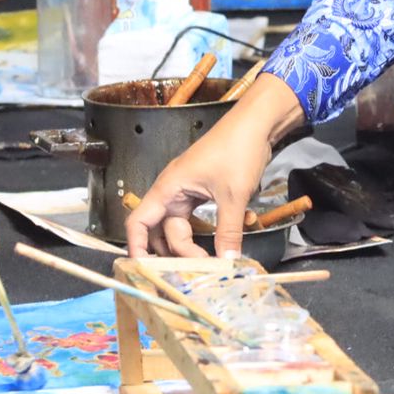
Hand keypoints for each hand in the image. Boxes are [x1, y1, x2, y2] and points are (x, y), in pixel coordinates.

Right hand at [126, 120, 271, 258]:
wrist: (256, 124)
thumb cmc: (238, 149)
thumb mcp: (233, 195)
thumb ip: (228, 230)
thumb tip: (227, 260)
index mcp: (169, 188)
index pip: (138, 222)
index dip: (137, 247)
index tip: (144, 270)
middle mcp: (172, 190)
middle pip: (162, 231)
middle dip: (176, 252)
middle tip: (201, 267)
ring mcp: (187, 190)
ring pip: (180, 226)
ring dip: (191, 245)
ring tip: (211, 260)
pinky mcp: (202, 191)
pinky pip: (195, 218)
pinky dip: (205, 232)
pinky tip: (222, 242)